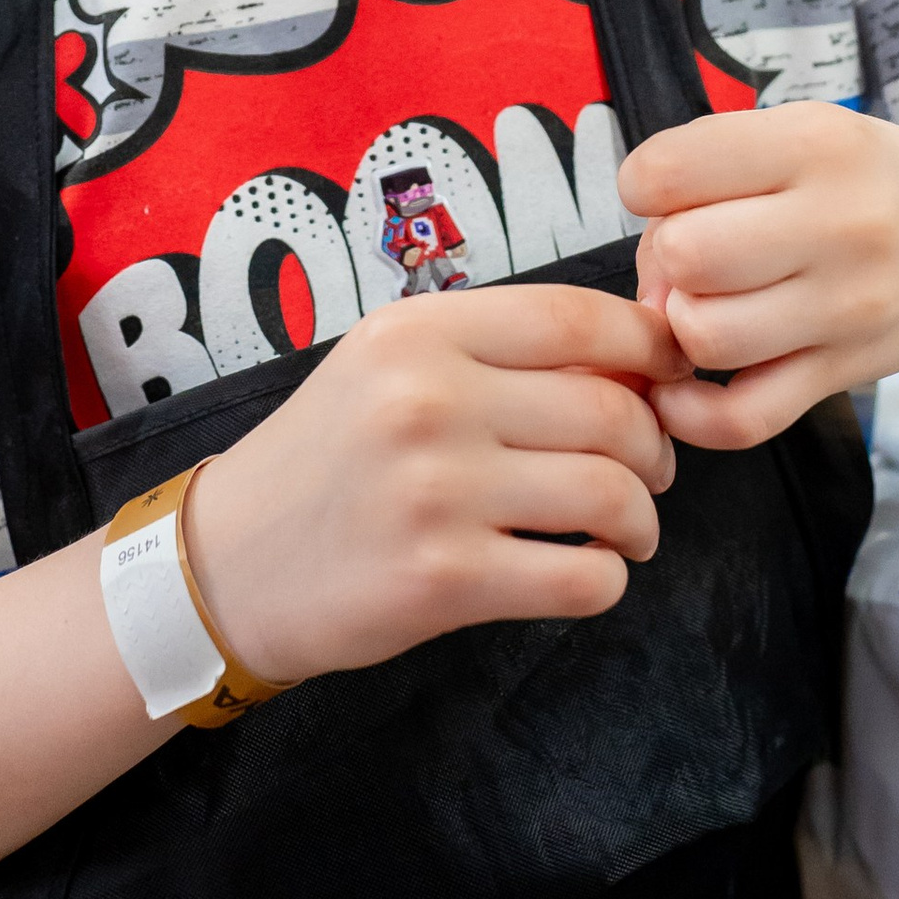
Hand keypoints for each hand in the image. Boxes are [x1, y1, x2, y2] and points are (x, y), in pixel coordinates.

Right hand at [178, 282, 679, 686]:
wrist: (228, 564)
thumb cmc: (328, 461)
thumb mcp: (389, 366)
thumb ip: (496, 352)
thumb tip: (639, 360)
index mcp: (419, 330)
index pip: (581, 319)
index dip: (653, 349)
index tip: (670, 378)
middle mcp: (427, 398)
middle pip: (613, 410)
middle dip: (656, 448)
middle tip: (648, 472)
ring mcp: (435, 490)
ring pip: (612, 494)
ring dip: (641, 519)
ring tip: (624, 530)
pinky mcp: (442, 578)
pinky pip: (583, 578)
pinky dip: (606, 579)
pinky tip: (581, 572)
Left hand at [623, 105, 898, 447]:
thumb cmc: (858, 181)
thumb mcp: (799, 133)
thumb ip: (712, 173)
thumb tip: (650, 269)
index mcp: (816, 146)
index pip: (670, 170)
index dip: (643, 185)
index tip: (667, 193)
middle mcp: (841, 224)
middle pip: (688, 258)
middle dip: (663, 261)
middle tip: (687, 260)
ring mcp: (848, 309)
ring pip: (707, 338)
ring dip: (681, 327)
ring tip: (703, 306)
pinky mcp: (845, 375)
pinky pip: (744, 418)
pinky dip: (692, 415)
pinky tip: (683, 388)